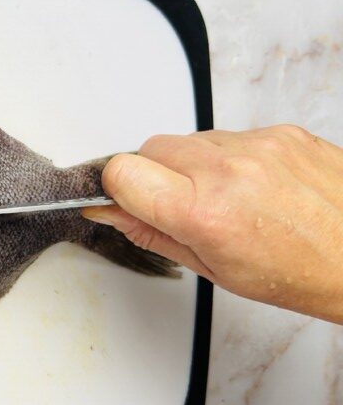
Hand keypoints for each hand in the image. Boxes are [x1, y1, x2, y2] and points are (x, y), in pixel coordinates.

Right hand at [83, 125, 342, 322]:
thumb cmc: (296, 273)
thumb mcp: (210, 267)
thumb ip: (149, 232)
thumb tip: (109, 210)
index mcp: (204, 212)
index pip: (122, 171)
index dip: (118, 188)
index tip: (125, 200)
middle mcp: (229, 170)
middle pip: (151, 147)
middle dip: (153, 174)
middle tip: (179, 205)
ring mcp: (259, 145)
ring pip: (190, 139)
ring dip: (193, 164)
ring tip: (226, 198)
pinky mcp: (282, 131)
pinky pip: (230, 134)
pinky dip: (231, 157)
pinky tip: (254, 185)